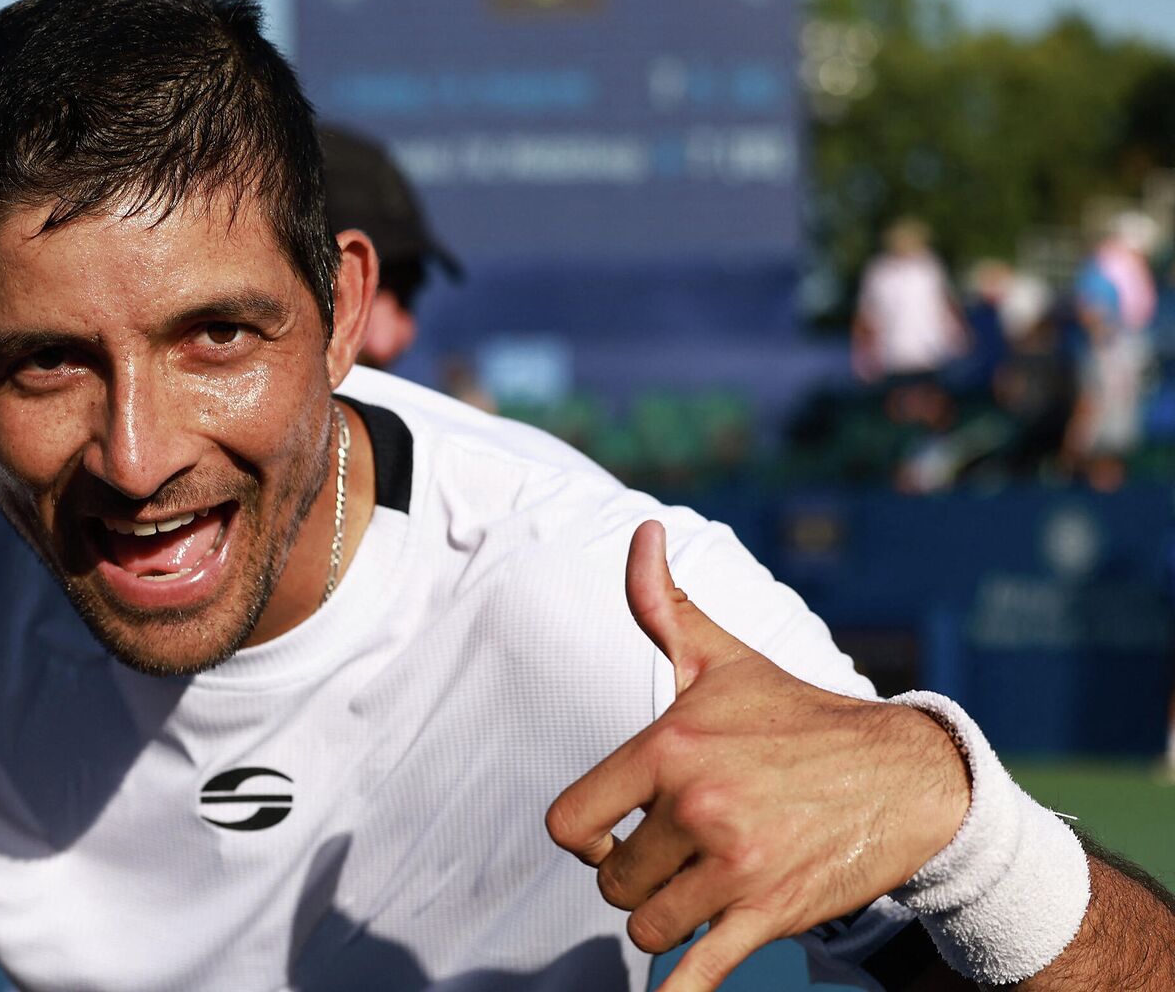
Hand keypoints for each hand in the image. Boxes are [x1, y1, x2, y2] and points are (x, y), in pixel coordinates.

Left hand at [544, 521, 969, 990]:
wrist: (910, 778)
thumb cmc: (800, 716)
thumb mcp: (723, 658)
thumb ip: (662, 604)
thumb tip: (640, 534)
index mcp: (670, 749)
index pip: (571, 823)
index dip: (587, 836)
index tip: (619, 829)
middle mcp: (697, 807)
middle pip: (612, 882)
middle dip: (636, 876)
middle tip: (679, 853)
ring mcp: (735, 866)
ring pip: (649, 926)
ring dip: (669, 917)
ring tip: (704, 883)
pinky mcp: (770, 913)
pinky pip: (699, 973)